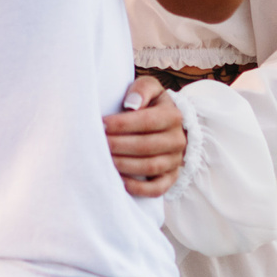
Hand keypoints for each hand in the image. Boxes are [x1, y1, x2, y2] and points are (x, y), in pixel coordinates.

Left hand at [104, 76, 187, 199]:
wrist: (165, 124)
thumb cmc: (149, 103)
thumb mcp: (149, 88)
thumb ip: (142, 90)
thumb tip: (131, 104)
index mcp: (173, 116)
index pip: (147, 121)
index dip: (123, 124)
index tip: (101, 124)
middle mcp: (178, 140)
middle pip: (146, 146)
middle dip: (119, 145)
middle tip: (98, 144)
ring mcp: (176, 161)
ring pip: (150, 167)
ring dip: (124, 164)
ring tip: (104, 159)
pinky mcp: (171, 178)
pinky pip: (157, 189)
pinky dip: (138, 188)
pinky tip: (119, 181)